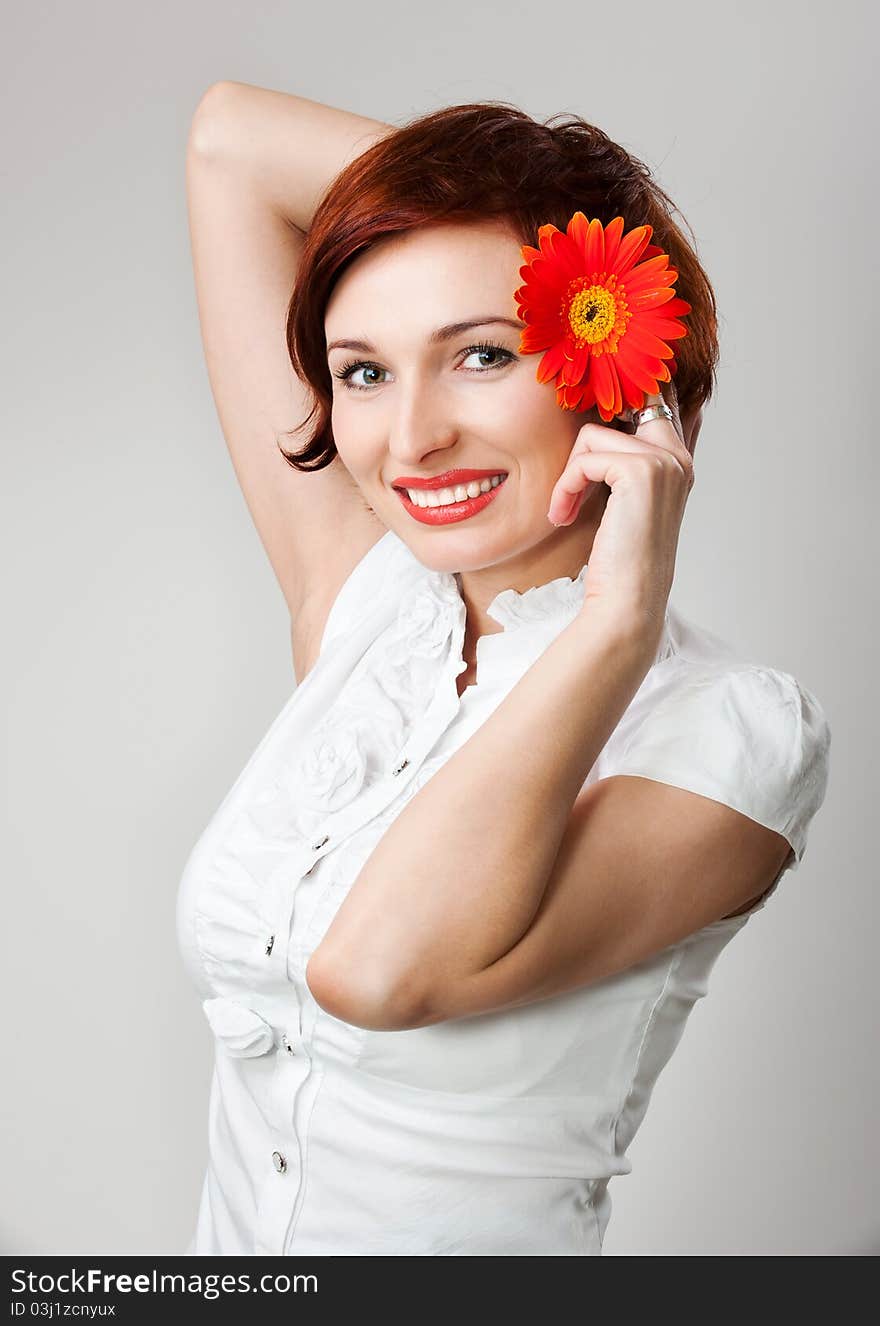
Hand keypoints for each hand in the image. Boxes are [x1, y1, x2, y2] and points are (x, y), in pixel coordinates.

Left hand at [546, 380, 694, 632]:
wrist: (627, 602)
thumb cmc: (619, 561)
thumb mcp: (623, 503)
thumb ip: (621, 463)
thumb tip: (594, 426)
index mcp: (678, 461)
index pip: (652, 400)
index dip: (614, 403)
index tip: (587, 421)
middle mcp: (677, 456)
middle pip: (618, 406)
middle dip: (585, 436)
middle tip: (570, 475)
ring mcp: (663, 461)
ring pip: (591, 434)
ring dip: (568, 476)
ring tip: (566, 509)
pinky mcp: (639, 471)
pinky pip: (584, 459)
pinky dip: (565, 488)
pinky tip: (564, 515)